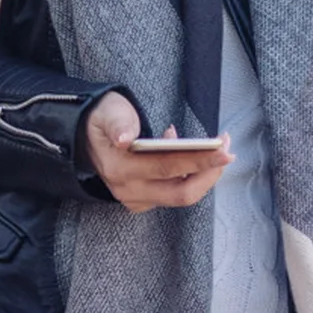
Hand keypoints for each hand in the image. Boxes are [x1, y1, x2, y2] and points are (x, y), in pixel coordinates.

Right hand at [81, 92, 232, 211]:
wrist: (84, 137)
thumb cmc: (102, 120)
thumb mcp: (106, 111)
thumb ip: (117, 121)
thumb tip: (125, 138)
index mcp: (120, 168)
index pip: (167, 167)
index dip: (199, 160)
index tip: (223, 148)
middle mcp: (128, 190)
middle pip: (181, 192)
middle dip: (210, 172)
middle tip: (227, 150)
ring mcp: (136, 199)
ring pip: (181, 196)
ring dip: (204, 175)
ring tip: (217, 149)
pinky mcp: (143, 201)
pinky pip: (174, 194)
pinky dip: (190, 176)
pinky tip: (191, 155)